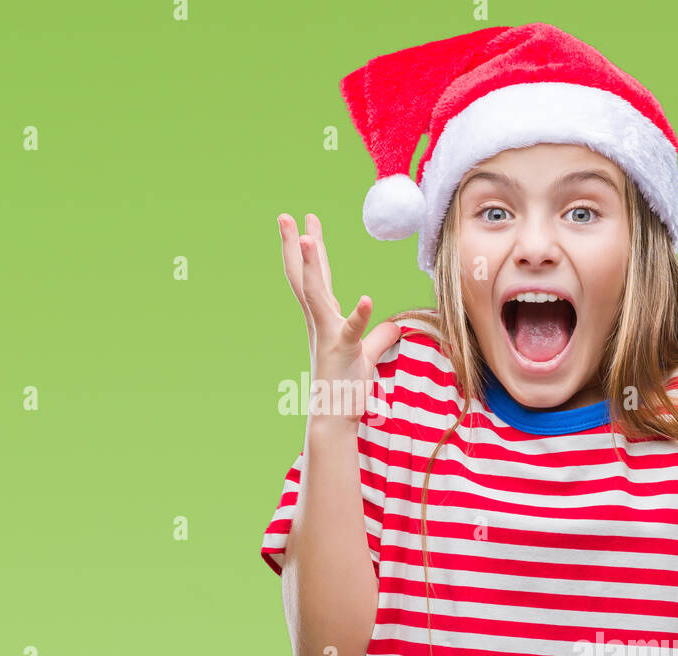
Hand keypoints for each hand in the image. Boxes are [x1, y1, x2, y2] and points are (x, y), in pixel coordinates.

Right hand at [278, 212, 400, 426]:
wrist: (335, 416)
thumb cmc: (346, 386)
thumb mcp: (366, 354)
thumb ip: (377, 336)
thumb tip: (393, 325)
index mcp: (324, 318)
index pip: (316, 277)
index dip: (312, 250)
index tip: (307, 224)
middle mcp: (320, 321)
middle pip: (303, 277)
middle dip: (294, 246)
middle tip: (285, 216)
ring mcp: (328, 335)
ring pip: (315, 294)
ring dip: (312, 266)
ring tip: (308, 238)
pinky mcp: (343, 351)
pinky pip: (352, 331)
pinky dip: (359, 316)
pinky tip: (366, 299)